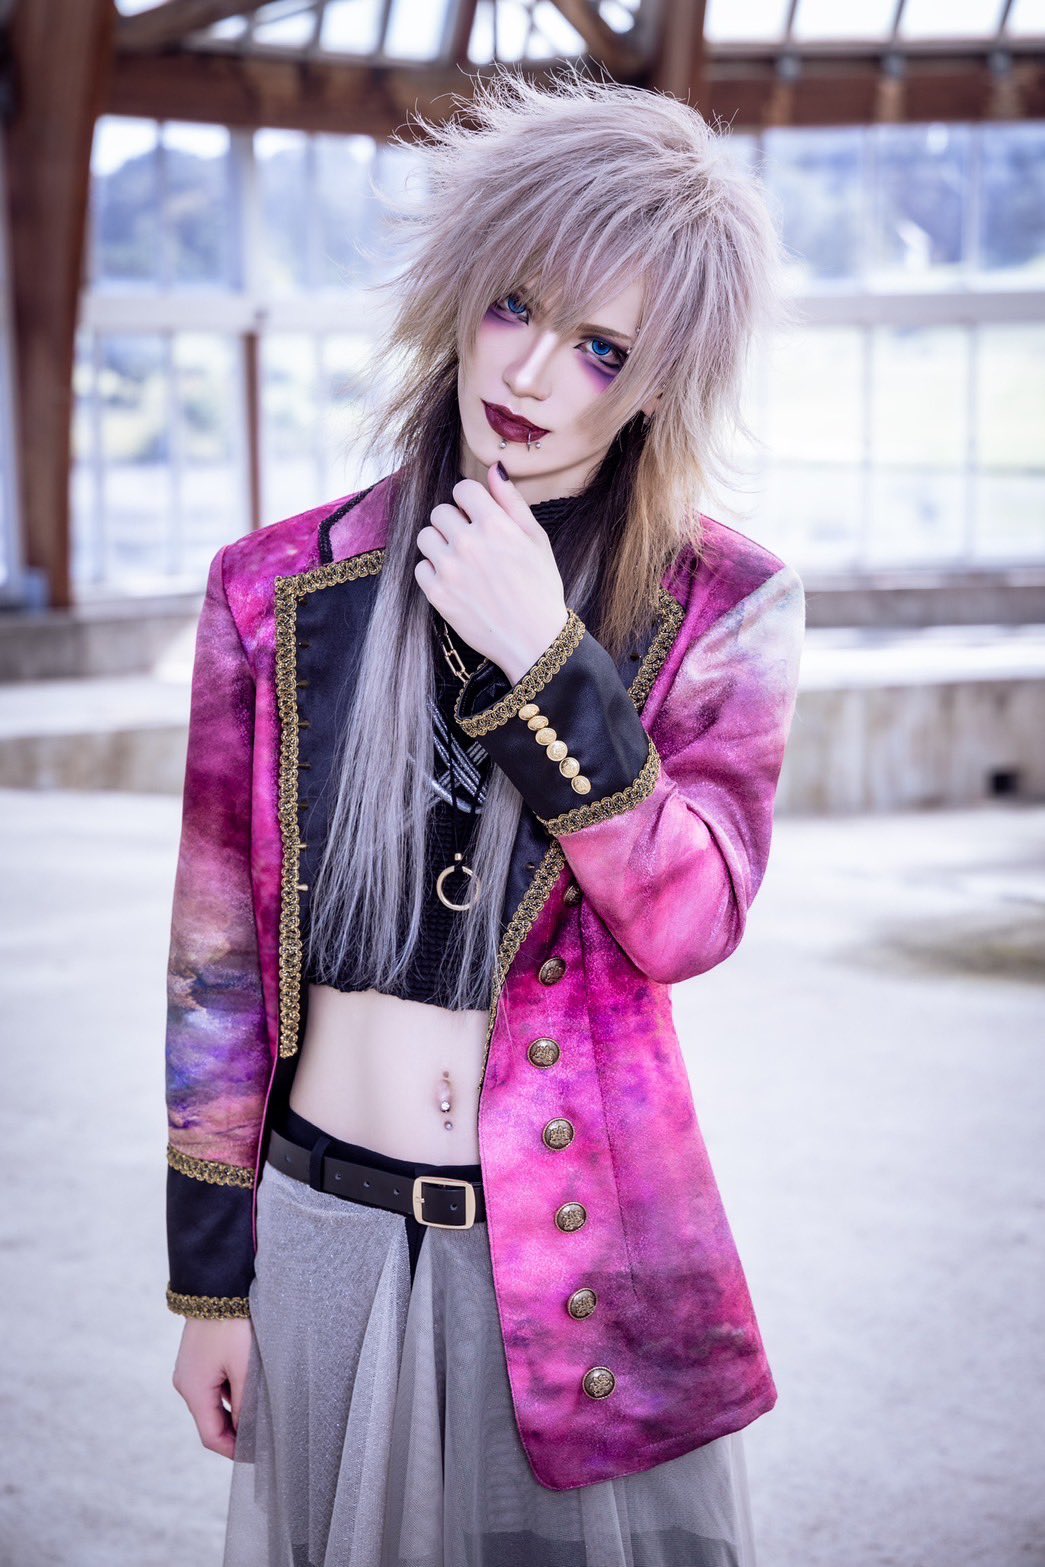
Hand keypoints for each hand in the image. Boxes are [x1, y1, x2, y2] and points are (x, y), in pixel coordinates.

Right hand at [172, 1315, 252, 1459]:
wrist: (218, 1285)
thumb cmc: (233, 1326)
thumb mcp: (245, 1367)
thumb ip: (246, 1404)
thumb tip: (248, 1433)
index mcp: (194, 1390)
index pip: (211, 1436)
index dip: (234, 1450)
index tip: (257, 1455)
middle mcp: (186, 1383)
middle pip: (211, 1420)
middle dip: (236, 1431)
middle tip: (264, 1435)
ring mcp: (190, 1369)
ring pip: (214, 1402)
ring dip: (235, 1409)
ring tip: (262, 1409)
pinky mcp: (198, 1357)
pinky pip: (214, 1384)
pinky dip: (231, 1390)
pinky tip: (252, 1384)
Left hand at [415, 462, 569, 684]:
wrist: (534, 640)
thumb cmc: (541, 588)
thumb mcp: (536, 540)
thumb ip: (512, 502)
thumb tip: (495, 470)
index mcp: (495, 524)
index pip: (463, 489)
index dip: (471, 502)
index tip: (478, 517)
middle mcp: (468, 542)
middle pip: (441, 512)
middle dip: (454, 522)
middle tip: (471, 543)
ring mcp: (449, 569)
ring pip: (425, 537)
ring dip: (439, 544)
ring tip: (460, 561)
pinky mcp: (437, 594)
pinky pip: (420, 568)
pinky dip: (433, 572)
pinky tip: (454, 582)